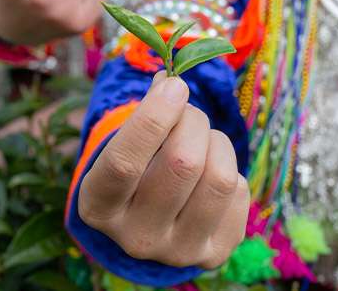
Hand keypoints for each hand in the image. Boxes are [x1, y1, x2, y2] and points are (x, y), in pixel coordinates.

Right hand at [78, 72, 248, 268]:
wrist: (147, 222)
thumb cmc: (133, 169)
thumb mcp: (123, 144)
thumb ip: (145, 113)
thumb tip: (171, 82)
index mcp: (98, 207)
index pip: (124, 163)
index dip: (153, 118)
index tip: (175, 86)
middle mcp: (135, 237)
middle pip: (183, 164)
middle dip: (193, 121)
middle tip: (188, 111)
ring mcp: (178, 251)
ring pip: (219, 178)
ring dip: (216, 142)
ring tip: (202, 140)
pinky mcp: (214, 255)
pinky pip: (238, 192)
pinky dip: (229, 168)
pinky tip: (209, 174)